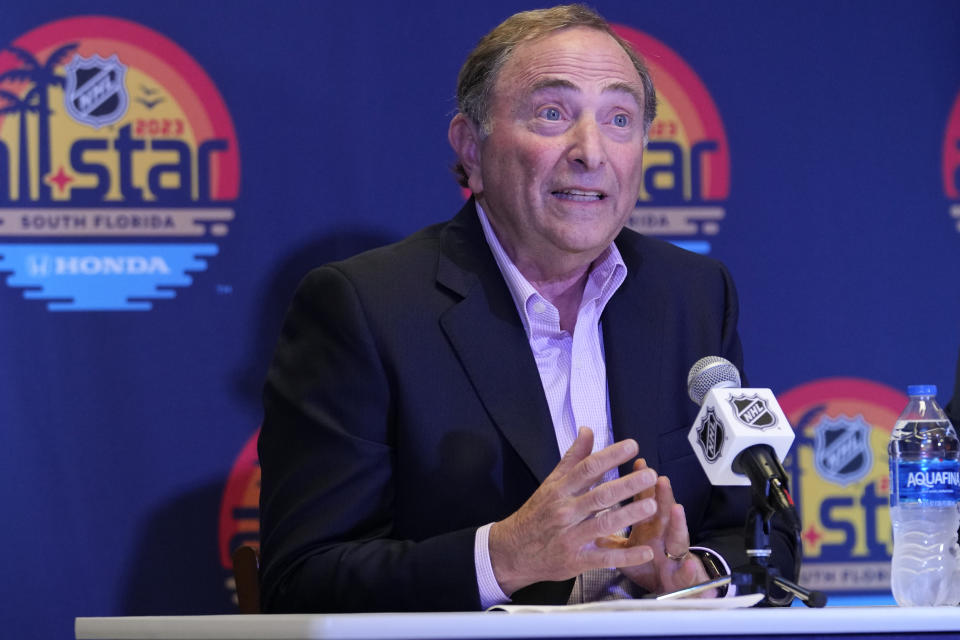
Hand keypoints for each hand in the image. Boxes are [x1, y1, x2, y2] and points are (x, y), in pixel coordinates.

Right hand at [488, 427, 658, 595]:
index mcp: (560, 490)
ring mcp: (570, 537)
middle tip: (649, 474)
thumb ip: (573, 457)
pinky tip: (646, 551)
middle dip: (626, 485)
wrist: (512, 551)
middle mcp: (565, 511)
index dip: (610, 456)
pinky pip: (603, 558)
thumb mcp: (550, 483)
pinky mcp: (575, 561)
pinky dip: (626, 556)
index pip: (587, 469)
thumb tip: (587, 429)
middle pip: (599, 496)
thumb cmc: (536, 514)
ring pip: (603, 524)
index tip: (632, 446)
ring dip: (629, 515)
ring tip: (653, 506)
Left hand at [600, 459, 714, 596]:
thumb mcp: (629, 548)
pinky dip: (688, 569)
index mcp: (651, 527)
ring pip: (678, 537)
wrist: (672, 592)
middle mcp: (665, 537)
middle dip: (663, 496)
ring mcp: (675, 555)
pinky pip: (685, 574)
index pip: (647, 501)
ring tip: (677, 510)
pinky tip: (688, 564)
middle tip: (660, 479)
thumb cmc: (650, 565)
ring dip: (678, 524)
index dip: (642, 485)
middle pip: (665, 513)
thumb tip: (591, 514)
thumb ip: (613, 531)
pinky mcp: (683, 577)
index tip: (638, 462)